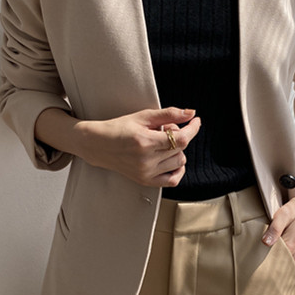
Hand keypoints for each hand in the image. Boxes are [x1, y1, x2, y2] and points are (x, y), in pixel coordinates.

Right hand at [77, 107, 200, 186]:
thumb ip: (168, 114)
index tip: (195, 121)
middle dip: (178, 136)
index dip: (193, 129)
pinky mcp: (145, 181)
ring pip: (179, 162)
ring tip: (162, 143)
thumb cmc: (119, 128)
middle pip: (180, 149)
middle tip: (165, 129)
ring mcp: (146, 173)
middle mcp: (146, 160)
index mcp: (145, 142)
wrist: (98, 145)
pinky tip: (171, 159)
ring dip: (177, 150)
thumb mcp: (143, 116)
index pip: (181, 139)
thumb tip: (190, 113)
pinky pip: (172, 180)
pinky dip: (178, 170)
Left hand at [261, 174, 294, 272]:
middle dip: (273, 278)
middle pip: (284, 273)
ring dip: (283, 277)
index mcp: (292, 246)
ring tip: (270, 280)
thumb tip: (265, 242)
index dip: (266, 271)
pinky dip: (292, 274)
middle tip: (261, 281)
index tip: (257, 274)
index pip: (276, 266)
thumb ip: (274, 228)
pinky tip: (285, 273)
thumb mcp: (284, 214)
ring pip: (293, 273)